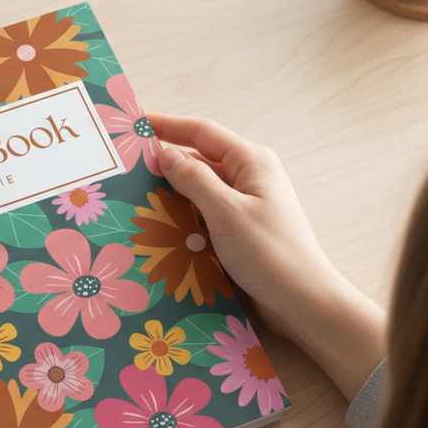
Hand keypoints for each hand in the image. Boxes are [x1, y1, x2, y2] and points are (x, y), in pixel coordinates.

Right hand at [148, 113, 386, 399]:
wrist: (303, 302)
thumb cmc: (270, 253)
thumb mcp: (226, 212)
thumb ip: (193, 179)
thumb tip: (166, 153)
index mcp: (251, 162)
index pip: (201, 132)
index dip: (166, 125)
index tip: (134, 125)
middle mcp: (249, 178)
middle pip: (198, 161)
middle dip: (164, 165)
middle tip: (125, 170)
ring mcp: (245, 206)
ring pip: (198, 192)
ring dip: (171, 196)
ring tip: (133, 200)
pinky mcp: (240, 232)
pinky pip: (204, 216)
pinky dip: (183, 219)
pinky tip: (159, 229)